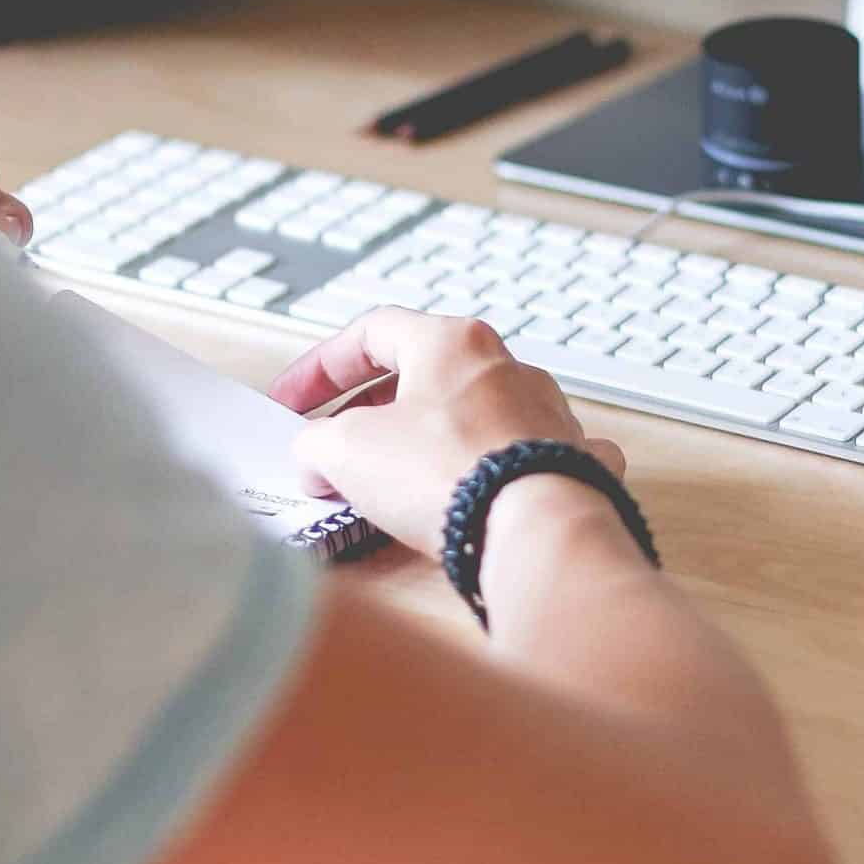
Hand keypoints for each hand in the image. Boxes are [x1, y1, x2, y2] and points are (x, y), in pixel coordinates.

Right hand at [270, 311, 627, 551]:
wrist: (533, 531)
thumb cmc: (447, 474)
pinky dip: (485, 474)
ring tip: (393, 485)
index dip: (321, 367)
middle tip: (337, 445)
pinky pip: (517, 457)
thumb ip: (316, 443)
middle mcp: (506, 368)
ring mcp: (544, 415)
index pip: (372, 333)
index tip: (295, 400)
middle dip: (370, 412)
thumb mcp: (345, 450)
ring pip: (471, 417)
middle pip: (424, 375)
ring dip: (425, 444)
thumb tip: (316, 458)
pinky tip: (468, 497)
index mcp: (452, 342)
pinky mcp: (567, 463)